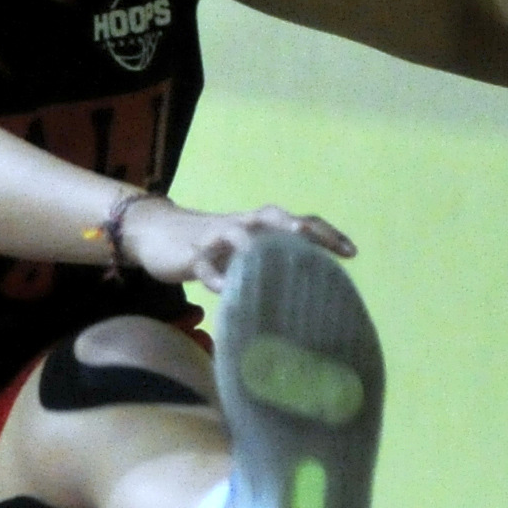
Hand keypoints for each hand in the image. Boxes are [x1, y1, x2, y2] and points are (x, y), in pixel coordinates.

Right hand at [118, 198, 355, 288]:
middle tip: (318, 243)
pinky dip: (215, 276)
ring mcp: (215, 238)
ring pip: (236, 232)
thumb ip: (270, 263)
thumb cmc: (209, 246)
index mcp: (258, 225)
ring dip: (253, 243)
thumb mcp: (243, 252)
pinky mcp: (190, 255)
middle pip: (272, 217)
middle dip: (296, 227)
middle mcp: (241, 225)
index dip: (325, 234)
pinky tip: (225, 291)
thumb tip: (308, 289)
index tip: (351, 253)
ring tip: (270, 259)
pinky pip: (204, 264)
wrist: (155, 233)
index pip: (298, 222)